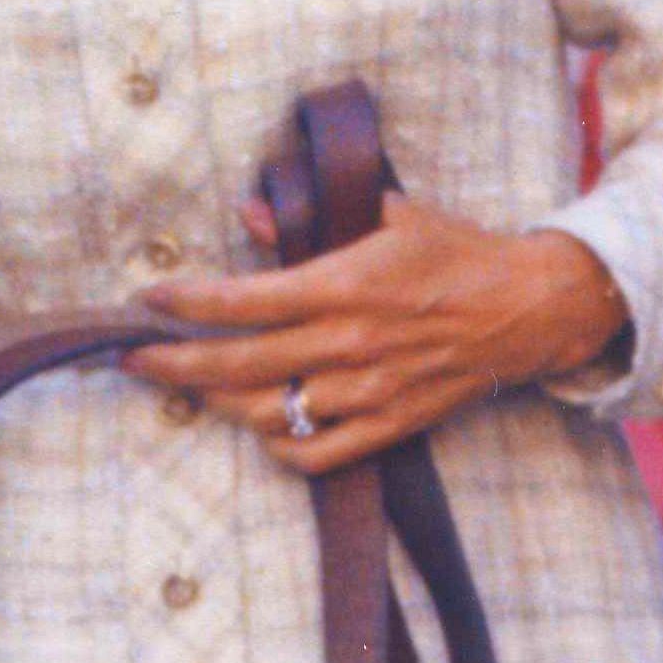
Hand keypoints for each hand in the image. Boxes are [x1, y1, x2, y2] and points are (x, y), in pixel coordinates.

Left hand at [127, 196, 627, 475]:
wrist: (531, 307)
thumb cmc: (456, 254)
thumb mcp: (390, 215)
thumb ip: (314, 220)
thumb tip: (250, 211)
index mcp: (345, 285)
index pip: (243, 300)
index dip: (186, 304)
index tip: (149, 301)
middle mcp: (350, 342)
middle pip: (238, 363)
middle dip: (172, 363)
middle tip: (131, 359)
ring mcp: (370, 390)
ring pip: (268, 412)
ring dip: (217, 402)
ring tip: (189, 387)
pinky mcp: (391, 424)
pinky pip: (318, 452)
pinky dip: (278, 446)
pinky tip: (261, 425)